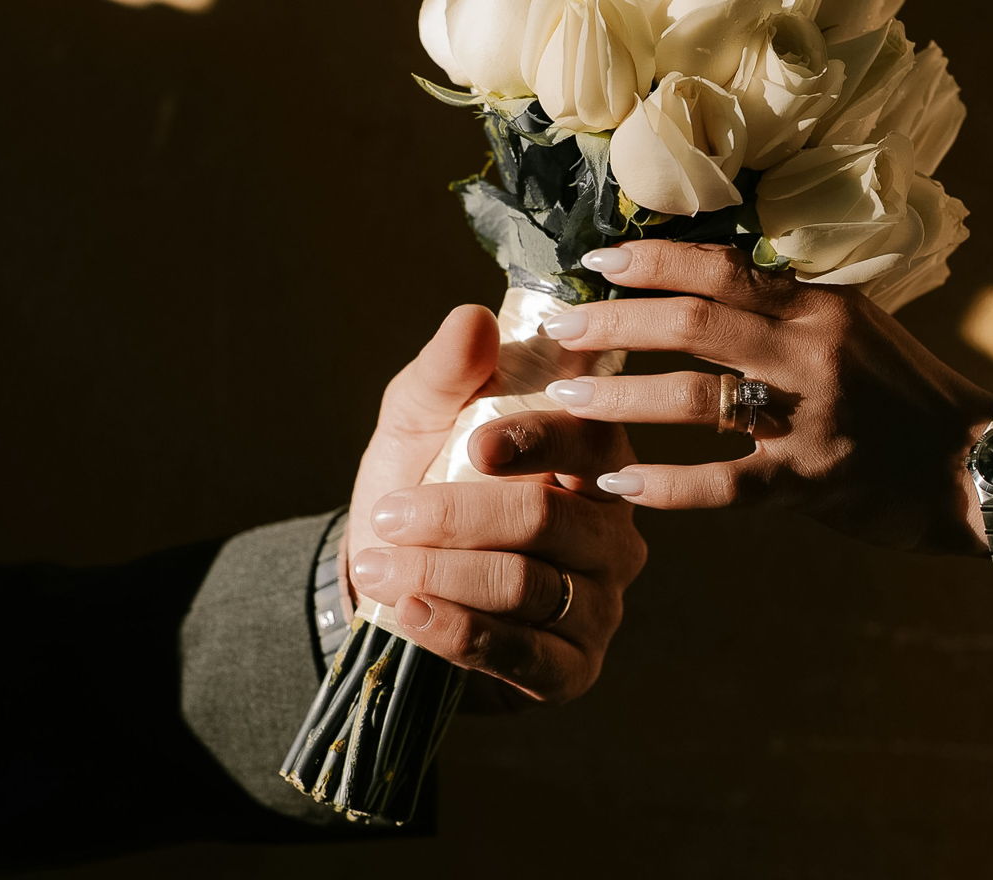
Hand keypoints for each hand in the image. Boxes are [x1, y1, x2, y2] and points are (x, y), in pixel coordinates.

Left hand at [343, 304, 645, 706]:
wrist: (382, 587)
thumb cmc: (416, 489)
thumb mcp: (415, 424)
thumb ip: (444, 374)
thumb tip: (472, 320)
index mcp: (593, 461)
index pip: (591, 439)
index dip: (536, 439)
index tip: (474, 445)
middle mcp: (612, 534)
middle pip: (548, 516)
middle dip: (457, 517)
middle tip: (388, 516)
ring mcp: (598, 606)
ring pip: (528, 583)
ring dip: (442, 573)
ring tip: (380, 563)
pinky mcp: (570, 671)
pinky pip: (522, 653)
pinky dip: (459, 631)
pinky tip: (411, 612)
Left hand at [537, 240, 992, 553]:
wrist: (979, 465)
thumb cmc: (908, 394)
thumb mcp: (853, 327)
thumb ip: (785, 309)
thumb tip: (705, 283)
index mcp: (818, 306)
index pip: (722, 267)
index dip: (653, 260)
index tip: (596, 260)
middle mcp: (810, 352)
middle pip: (694, 323)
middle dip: (617, 322)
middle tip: (560, 326)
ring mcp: (810, 418)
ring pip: (697, 400)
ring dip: (623, 395)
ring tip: (568, 396)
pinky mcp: (810, 482)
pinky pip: (722, 484)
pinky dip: (665, 483)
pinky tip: (616, 481)